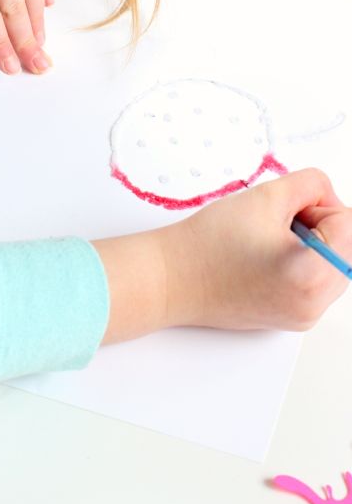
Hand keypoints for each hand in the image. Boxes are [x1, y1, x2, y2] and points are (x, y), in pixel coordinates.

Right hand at [95, 169, 350, 344]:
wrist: (170, 278)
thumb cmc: (206, 244)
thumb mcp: (266, 196)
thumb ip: (310, 185)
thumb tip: (326, 194)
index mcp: (312, 275)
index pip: (348, 225)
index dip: (318, 204)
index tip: (287, 206)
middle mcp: (314, 304)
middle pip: (346, 249)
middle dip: (319, 226)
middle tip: (277, 221)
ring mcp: (303, 316)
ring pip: (332, 266)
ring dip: (311, 245)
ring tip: (267, 241)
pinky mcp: (291, 319)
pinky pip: (314, 282)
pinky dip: (300, 264)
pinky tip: (265, 258)